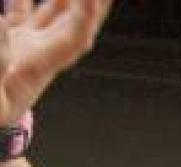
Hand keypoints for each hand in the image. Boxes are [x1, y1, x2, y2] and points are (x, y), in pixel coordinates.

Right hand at [0, 0, 108, 127]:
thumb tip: (3, 27)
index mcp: (40, 67)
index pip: (75, 39)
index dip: (86, 17)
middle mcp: (40, 54)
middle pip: (76, 25)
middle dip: (92, 5)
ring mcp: (26, 47)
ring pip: (54, 15)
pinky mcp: (10, 43)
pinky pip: (22, 14)